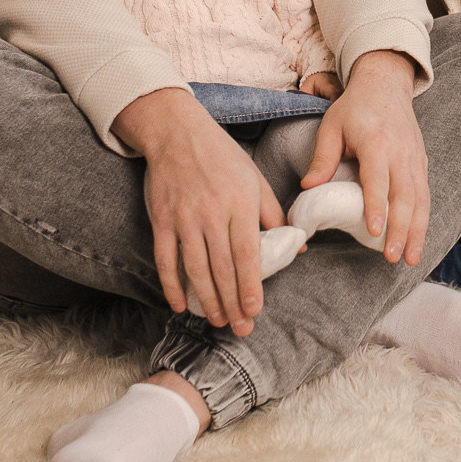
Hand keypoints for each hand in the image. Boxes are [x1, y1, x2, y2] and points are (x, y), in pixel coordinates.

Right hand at [115, 86, 284, 333]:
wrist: (178, 133)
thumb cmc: (223, 157)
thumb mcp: (256, 180)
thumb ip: (274, 214)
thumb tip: (298, 245)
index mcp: (240, 204)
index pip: (247, 254)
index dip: (250, 285)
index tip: (254, 309)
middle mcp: (212, 213)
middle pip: (223, 267)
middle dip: (232, 302)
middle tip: (239, 328)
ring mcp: (184, 218)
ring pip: (196, 268)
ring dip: (207, 299)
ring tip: (217, 320)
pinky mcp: (161, 220)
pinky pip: (166, 258)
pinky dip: (172, 284)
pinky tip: (181, 304)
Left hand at [302, 50, 428, 265]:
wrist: (386, 85)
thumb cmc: (354, 108)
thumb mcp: (331, 127)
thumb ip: (322, 158)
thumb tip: (308, 188)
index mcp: (376, 142)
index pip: (378, 179)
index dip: (377, 206)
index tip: (375, 232)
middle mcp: (400, 152)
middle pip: (405, 196)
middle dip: (400, 229)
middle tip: (392, 257)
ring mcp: (414, 159)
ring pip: (420, 200)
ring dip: (417, 231)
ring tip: (410, 258)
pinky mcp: (421, 163)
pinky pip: (425, 195)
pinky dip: (423, 219)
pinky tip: (416, 240)